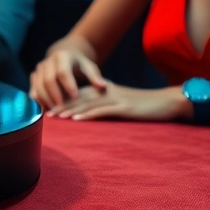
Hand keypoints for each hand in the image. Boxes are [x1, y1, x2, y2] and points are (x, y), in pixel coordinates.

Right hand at [30, 46, 107, 108]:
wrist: (64, 55)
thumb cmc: (80, 64)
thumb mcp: (89, 67)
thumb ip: (95, 77)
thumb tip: (103, 86)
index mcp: (62, 57)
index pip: (63, 72)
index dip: (68, 85)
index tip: (75, 97)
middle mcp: (47, 62)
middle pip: (48, 80)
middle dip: (55, 96)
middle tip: (63, 109)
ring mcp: (38, 70)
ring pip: (38, 86)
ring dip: (46, 100)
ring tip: (55, 112)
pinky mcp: (34, 77)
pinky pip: (33, 91)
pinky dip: (39, 101)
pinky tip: (47, 110)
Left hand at [49, 83, 188, 121]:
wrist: (166, 103)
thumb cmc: (143, 107)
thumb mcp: (120, 104)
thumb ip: (104, 106)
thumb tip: (87, 114)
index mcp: (104, 90)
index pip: (78, 93)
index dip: (62, 99)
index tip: (46, 106)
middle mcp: (106, 91)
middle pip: (78, 96)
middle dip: (60, 104)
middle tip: (44, 112)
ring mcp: (115, 99)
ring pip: (87, 102)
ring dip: (69, 109)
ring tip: (55, 116)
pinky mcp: (123, 107)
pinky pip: (102, 110)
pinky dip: (87, 114)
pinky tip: (76, 119)